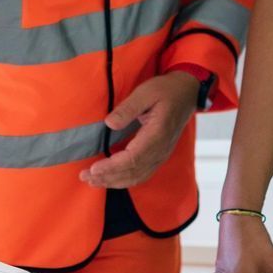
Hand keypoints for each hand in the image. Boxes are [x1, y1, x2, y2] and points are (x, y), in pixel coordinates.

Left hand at [80, 71, 197, 189]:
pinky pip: (142, 174)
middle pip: (133, 172)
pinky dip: (125, 180)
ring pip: (137, 176)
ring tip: (93, 180)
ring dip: (114, 181)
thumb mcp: (145, 92)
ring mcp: (161, 154)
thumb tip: (109, 123)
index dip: (113, 167)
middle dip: (108, 177)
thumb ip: (128, 108)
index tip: (94, 169)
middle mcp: (161, 149)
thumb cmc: (166, 90)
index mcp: (158, 134)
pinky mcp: (159, 156)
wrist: (186, 93)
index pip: (133, 159)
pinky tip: (110, 179)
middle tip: (85, 176)